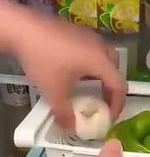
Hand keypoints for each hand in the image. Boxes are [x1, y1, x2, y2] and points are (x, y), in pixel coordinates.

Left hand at [0, 1, 126, 128]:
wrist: (22, 28)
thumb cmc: (43, 60)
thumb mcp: (54, 93)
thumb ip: (65, 114)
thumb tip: (70, 128)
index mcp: (100, 61)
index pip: (120, 86)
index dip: (118, 105)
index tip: (109, 117)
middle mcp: (100, 47)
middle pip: (115, 70)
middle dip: (111, 89)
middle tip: (102, 103)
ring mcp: (89, 36)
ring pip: (105, 58)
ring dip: (102, 75)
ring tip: (90, 88)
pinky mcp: (77, 31)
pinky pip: (93, 50)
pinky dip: (92, 64)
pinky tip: (75, 72)